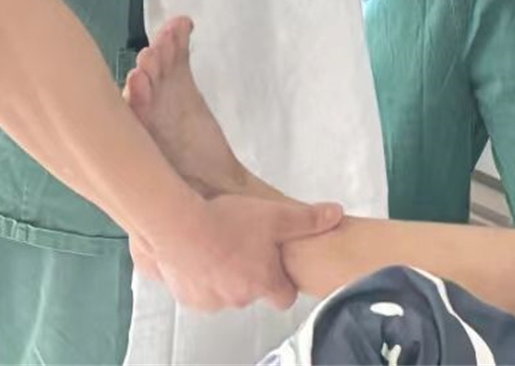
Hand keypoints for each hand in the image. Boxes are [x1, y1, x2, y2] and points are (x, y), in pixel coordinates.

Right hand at [139, 193, 343, 311]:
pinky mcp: (184, 295)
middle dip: (251, 273)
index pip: (284, 297)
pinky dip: (199, 274)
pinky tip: (199, 250)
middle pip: (252, 292)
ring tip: (220, 243)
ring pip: (223, 291)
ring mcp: (209, 300)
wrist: (179, 226)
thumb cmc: (228, 222)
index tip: (279, 266)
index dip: (284, 281)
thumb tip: (336, 214)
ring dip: (224, 274)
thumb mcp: (277, 214)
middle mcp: (237, 298)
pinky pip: (197, 288)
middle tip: (247, 244)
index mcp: (262, 283)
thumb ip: (309, 219)